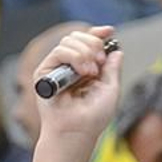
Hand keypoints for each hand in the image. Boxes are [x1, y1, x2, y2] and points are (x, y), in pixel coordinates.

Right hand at [34, 26, 123, 146]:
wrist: (78, 130)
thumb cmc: (93, 116)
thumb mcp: (111, 88)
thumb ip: (112, 68)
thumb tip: (117, 50)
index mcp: (85, 69)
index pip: (88, 43)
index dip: (98, 34)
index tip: (110, 31)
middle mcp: (70, 67)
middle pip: (78, 37)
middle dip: (93, 43)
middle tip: (100, 61)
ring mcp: (56, 69)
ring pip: (69, 41)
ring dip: (85, 52)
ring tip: (91, 72)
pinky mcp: (43, 74)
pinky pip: (58, 52)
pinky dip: (75, 57)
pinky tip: (83, 72)